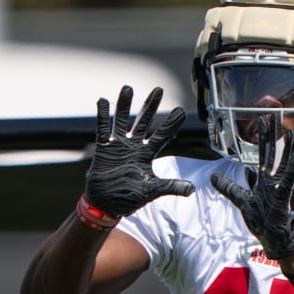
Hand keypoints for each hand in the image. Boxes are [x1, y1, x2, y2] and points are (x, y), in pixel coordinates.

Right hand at [83, 85, 193, 217]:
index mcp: (146, 155)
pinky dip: (102, 116)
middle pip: (143, 122)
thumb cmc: (129, 198)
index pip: (162, 136)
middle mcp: (134, 146)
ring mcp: (118, 146)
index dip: (171, 124)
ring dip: (124, 105)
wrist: (107, 205)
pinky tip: (102, 101)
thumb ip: (170, 186)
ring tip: (128, 88)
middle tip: (158, 89)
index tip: (181, 111)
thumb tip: (191, 189)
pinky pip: (102, 129)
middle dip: (150, 106)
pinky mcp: (103, 149)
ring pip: (122, 120)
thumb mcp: (152, 191)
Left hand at [211, 114, 293, 260]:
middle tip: (276, 116)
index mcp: (264, 180)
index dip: (263, 138)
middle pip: (274, 153)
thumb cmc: (260, 220)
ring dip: (288, 148)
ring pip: (284, 164)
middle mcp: (273, 180)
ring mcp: (279, 188)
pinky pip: (288, 181)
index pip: (263, 154)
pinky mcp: (282, 198)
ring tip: (291, 133)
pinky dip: (291, 169)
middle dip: (274, 135)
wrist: (270, 237)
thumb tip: (213, 177)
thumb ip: (228, 188)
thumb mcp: (240, 200)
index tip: (262, 121)